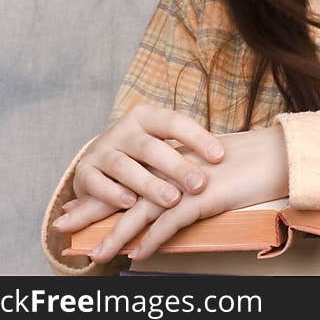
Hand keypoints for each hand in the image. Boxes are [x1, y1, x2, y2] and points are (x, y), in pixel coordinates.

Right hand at [56, 105, 225, 231]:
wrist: (99, 160)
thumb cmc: (145, 152)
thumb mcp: (164, 141)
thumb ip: (188, 146)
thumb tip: (234, 152)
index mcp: (147, 116)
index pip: (175, 122)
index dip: (198, 138)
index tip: (220, 156)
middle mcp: (123, 130)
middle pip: (151, 146)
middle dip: (177, 166)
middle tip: (200, 184)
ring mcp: (103, 150)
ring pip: (125, 166)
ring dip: (148, 183)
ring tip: (171, 199)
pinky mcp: (85, 172)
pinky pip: (98, 183)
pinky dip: (113, 193)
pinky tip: (130, 203)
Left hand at [79, 125, 288, 264]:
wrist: (275, 155)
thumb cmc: (248, 163)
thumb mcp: (209, 167)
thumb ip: (184, 176)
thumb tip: (168, 196)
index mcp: (172, 158)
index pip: (129, 175)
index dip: (102, 191)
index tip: (75, 205)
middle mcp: (174, 168)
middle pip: (126, 191)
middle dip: (94, 211)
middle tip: (64, 225)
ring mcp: (187, 182)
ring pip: (143, 211)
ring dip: (117, 234)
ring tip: (96, 254)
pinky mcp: (202, 197)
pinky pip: (171, 222)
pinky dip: (153, 239)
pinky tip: (139, 253)